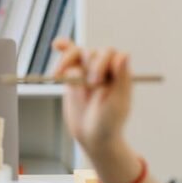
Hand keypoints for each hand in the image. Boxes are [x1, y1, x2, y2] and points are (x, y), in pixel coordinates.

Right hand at [54, 37, 131, 157]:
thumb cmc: (109, 123)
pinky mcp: (73, 74)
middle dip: (89, 66)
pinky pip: (68, 58)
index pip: (112, 55)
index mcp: (119, 74)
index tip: (96, 81)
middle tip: (89, 85)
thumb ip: (121, 79)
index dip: (103, 63)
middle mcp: (104, 68)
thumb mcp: (117, 103)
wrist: (92, 136)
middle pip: (93, 53)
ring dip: (67, 60)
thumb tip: (124, 55)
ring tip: (57, 75)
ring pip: (77, 53)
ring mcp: (87, 70)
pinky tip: (57, 45)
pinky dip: (63, 49)